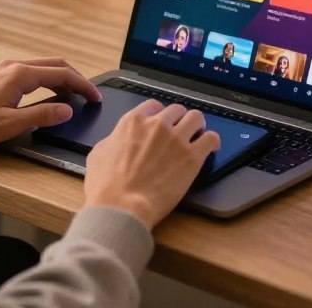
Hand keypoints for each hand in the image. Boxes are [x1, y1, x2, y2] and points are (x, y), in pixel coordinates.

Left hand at [0, 57, 100, 158]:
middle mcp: (13, 65)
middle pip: (55, 64)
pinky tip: (44, 95)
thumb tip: (67, 109)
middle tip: (87, 96)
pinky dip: (45, 80)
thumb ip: (43, 116)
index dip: (83, 85)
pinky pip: (29, 71)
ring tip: (70, 98)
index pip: (63, 73)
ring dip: (60, 79)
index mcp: (20, 74)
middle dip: (75, 78)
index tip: (95, 97)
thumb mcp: (10, 125)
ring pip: (42, 66)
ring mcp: (3, 68)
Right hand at [83, 100, 220, 229]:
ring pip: (196, 117)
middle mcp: (157, 125)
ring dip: (197, 125)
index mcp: (134, 121)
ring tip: (197, 135)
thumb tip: (119, 140)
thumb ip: (114, 140)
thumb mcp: (99, 154)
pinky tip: (210, 147)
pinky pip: (211, 138)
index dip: (159, 115)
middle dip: (179, 119)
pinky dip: (212, 141)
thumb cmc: (105, 186)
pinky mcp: (192, 157)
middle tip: (180, 131)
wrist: (121, 207)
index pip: (153, 106)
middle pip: (177, 109)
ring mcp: (176, 139)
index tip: (162, 123)